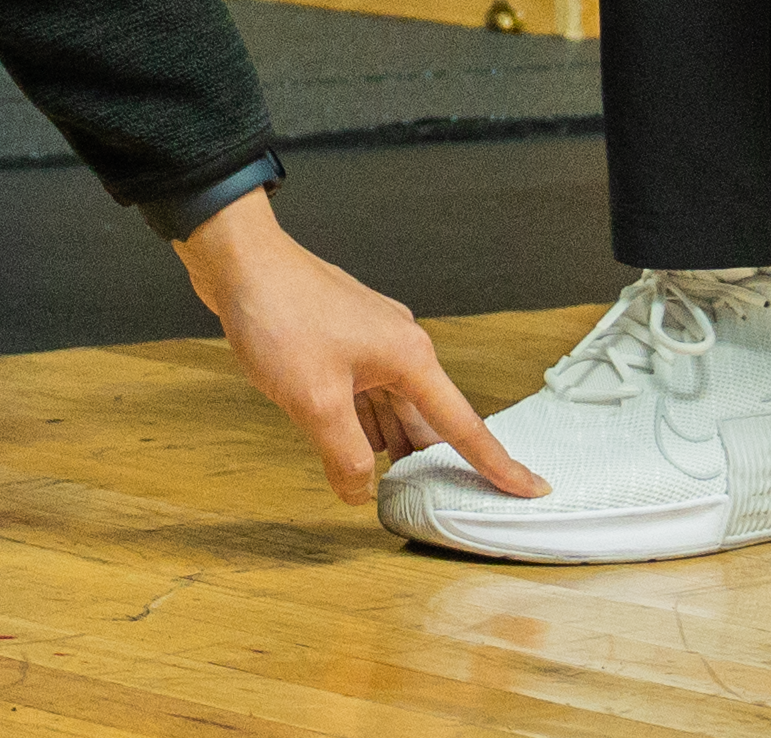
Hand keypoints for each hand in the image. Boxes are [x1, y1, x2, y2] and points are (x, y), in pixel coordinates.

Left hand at [176, 195, 531, 503]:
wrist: (238, 260)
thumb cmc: (279, 315)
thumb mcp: (314, 402)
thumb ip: (344, 455)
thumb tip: (359, 492)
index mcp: (409, 360)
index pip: (464, 425)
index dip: (498, 464)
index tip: (533, 488)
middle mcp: (399, 349)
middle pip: (427, 422)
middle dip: (429, 465)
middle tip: (439, 510)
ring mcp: (369, 345)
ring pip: (392, 411)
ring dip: (391, 448)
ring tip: (395, 493)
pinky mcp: (341, 344)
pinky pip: (365, 397)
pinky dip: (364, 426)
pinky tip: (352, 452)